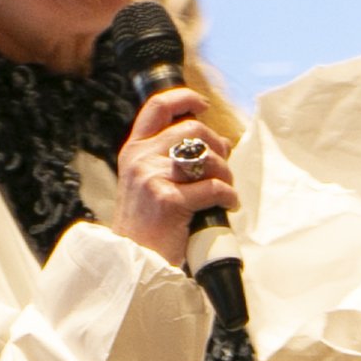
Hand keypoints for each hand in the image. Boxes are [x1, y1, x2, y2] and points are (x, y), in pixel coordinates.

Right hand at [115, 86, 233, 265]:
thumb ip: (170, 159)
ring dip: (225, 173)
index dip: (184, 98)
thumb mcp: (145, 182)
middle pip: (192, 130)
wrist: (132, 261)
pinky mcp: (169, 201)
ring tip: (225, 189)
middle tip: (222, 168)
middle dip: (217, 146)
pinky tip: (228, 205)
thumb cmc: (145, 225)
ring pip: (207, 158)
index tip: (202, 105)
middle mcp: (141, 159)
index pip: (157, 107)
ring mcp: (153, 178)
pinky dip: (228, 196)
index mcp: (134, 151)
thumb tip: (218, 143)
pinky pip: (213, 188)